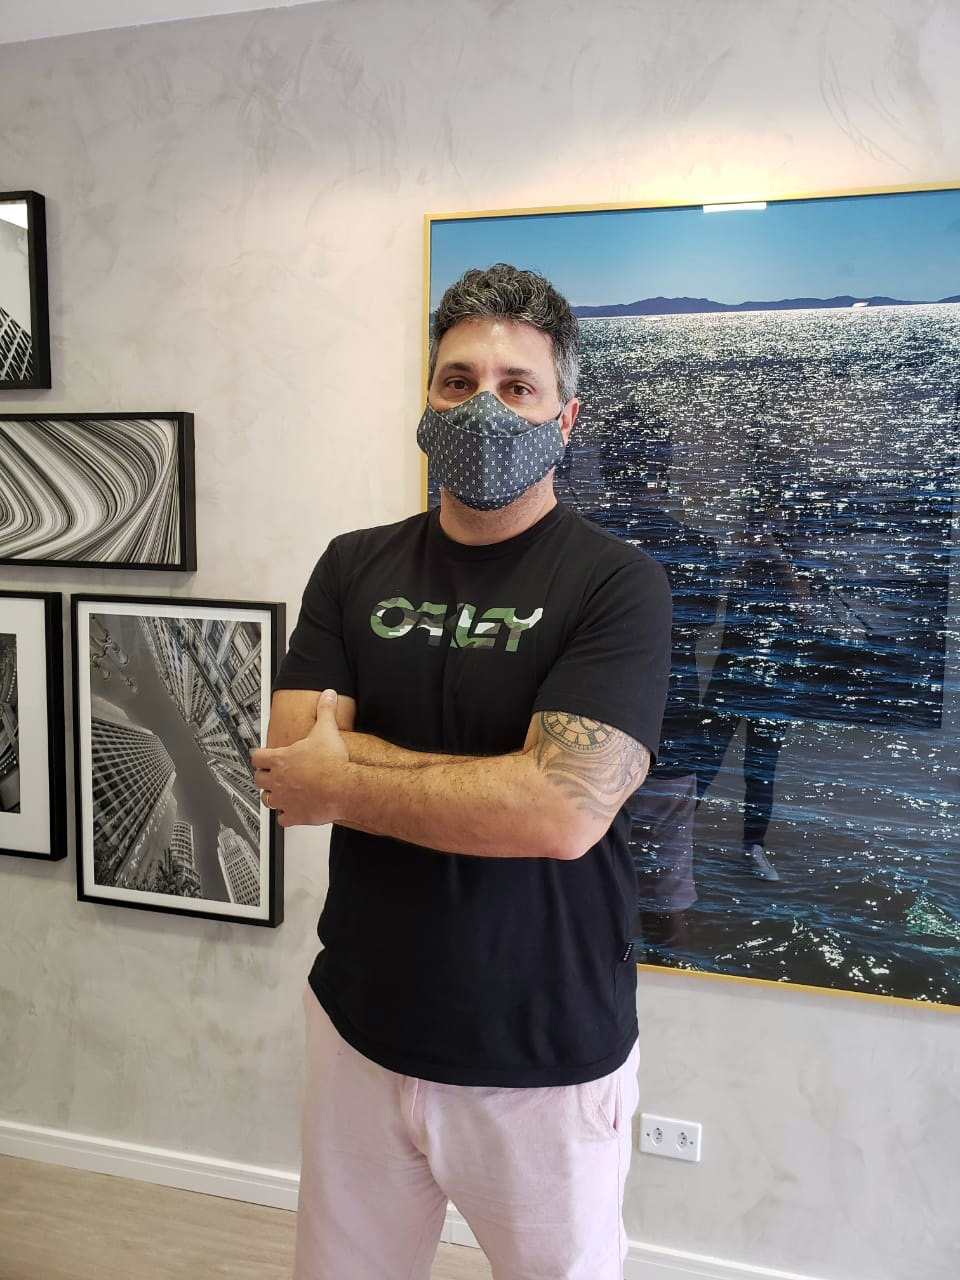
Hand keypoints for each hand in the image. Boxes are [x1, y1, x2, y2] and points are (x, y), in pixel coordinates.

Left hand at [251, 689, 349, 826]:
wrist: (342, 787)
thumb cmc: (332, 763)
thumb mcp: (327, 730)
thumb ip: (325, 711)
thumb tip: (328, 695)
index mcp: (282, 759)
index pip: (258, 757)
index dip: (260, 756)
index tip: (263, 756)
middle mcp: (278, 779)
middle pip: (259, 779)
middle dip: (264, 776)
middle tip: (271, 774)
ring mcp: (284, 799)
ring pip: (267, 799)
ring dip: (272, 796)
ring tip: (279, 793)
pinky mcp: (294, 815)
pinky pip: (282, 819)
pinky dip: (286, 816)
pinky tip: (293, 812)